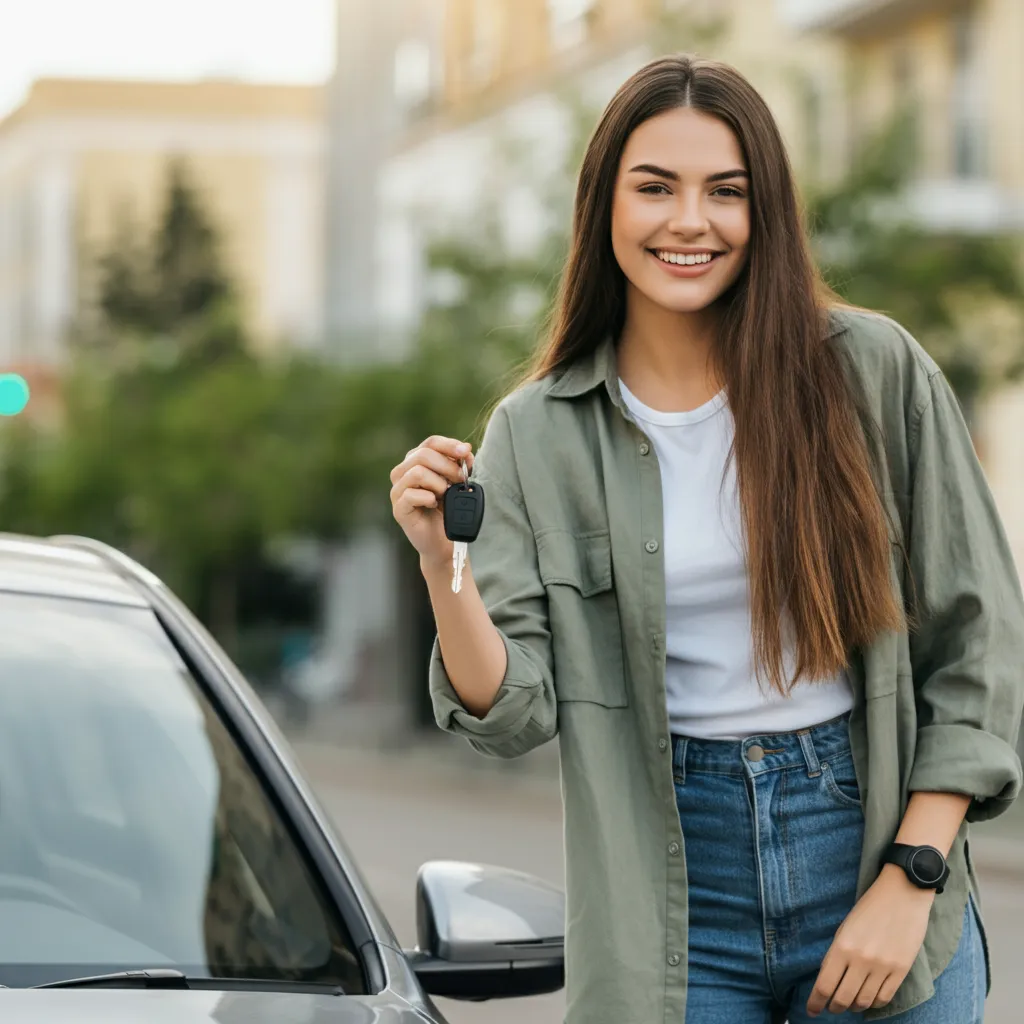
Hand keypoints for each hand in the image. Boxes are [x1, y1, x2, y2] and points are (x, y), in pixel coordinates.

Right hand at [390, 436, 473, 568]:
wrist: (444, 542)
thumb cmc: (448, 511)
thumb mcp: (457, 484)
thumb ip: (460, 465)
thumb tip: (466, 451)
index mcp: (416, 462)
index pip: (430, 443)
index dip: (449, 445)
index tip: (465, 452)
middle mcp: (403, 473)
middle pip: (423, 455)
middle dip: (447, 466)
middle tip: (459, 480)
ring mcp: (398, 491)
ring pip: (417, 472)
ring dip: (438, 483)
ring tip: (445, 495)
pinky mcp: (398, 509)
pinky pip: (411, 495)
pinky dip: (428, 498)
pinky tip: (434, 504)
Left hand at [807, 866, 932, 1015]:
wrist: (903, 893)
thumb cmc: (870, 907)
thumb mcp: (845, 927)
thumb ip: (837, 953)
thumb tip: (829, 978)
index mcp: (842, 946)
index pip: (825, 985)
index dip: (816, 1002)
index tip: (811, 1010)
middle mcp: (861, 960)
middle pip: (843, 998)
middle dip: (834, 1007)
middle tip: (830, 1007)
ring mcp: (883, 966)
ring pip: (864, 1002)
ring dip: (854, 1007)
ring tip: (849, 1004)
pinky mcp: (901, 970)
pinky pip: (884, 997)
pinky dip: (873, 1004)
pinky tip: (868, 1000)